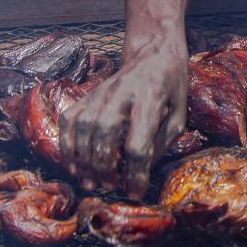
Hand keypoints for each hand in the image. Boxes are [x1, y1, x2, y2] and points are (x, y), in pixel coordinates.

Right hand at [59, 34, 188, 198]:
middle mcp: (122, 94)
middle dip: (104, 167)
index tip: (135, 193)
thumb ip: (162, 142)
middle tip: (109, 187)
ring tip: (91, 182)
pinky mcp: (88, 94)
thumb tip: (141, 171)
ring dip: (84, 161)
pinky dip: (67, 144)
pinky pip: (69, 120)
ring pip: (84, 128)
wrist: (153, 53)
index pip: (138, 143)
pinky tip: (74, 164)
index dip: (135, 174)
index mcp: (151, 99)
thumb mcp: (180, 114)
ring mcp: (101, 92)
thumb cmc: (171, 87)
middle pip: (105, 134)